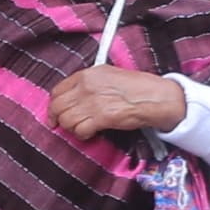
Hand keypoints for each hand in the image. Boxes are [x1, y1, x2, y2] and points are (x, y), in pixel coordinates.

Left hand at [48, 67, 189, 143]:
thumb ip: (88, 84)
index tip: (54, 113)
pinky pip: (80, 130)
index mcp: (88, 74)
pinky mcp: (102, 117)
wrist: (156, 97)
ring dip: (72, 128)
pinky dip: (82, 135)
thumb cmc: (137, 87)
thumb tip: (73, 97)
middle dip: (58, 119)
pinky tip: (90, 133)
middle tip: (63, 126)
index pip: (57, 90)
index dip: (53, 105)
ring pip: (67, 120)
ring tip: (82, 128)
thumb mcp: (108, 75)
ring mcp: (93, 102)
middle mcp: (87, 86)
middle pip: (58, 107)